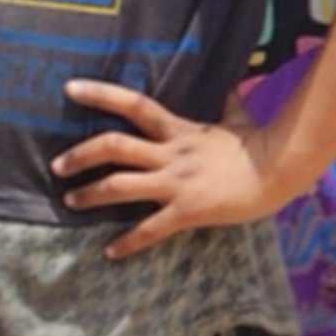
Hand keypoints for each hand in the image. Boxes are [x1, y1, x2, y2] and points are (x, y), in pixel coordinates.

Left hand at [53, 81, 282, 253]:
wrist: (279, 172)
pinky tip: (109, 252)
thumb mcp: (238, 117)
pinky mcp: (187, 211)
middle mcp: (171, 154)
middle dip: (80, 156)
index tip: (70, 89)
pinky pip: (149, 229)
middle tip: (56, 166)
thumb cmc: (259, 145)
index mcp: (179, 129)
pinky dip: (126, 242)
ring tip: (70, 200)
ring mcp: (176, 183)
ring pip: (120, 186)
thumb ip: (227, 101)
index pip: (133, 104)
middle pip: (113, 146)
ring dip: (90, 194)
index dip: (100, 94)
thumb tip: (231, 83)